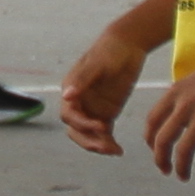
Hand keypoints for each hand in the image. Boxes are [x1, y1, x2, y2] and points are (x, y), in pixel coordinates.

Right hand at [53, 31, 143, 154]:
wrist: (127, 45)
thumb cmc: (110, 50)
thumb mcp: (98, 63)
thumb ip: (83, 80)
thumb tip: (67, 96)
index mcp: (71, 89)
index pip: (69, 114)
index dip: (82, 123)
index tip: (100, 126)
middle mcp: (79, 102)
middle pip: (76, 129)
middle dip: (88, 140)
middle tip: (105, 147)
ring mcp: (92, 108)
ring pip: (89, 134)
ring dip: (98, 144)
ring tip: (115, 151)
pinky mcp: (106, 112)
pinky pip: (104, 133)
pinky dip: (108, 143)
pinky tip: (119, 150)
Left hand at [142, 48, 194, 178]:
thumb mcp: (193, 81)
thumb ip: (182, 100)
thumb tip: (177, 120)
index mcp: (174, 93)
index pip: (152, 121)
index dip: (149, 140)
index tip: (154, 150)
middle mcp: (184, 106)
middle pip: (163, 140)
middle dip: (160, 159)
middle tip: (166, 170)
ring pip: (184, 150)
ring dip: (182, 168)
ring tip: (184, 176)